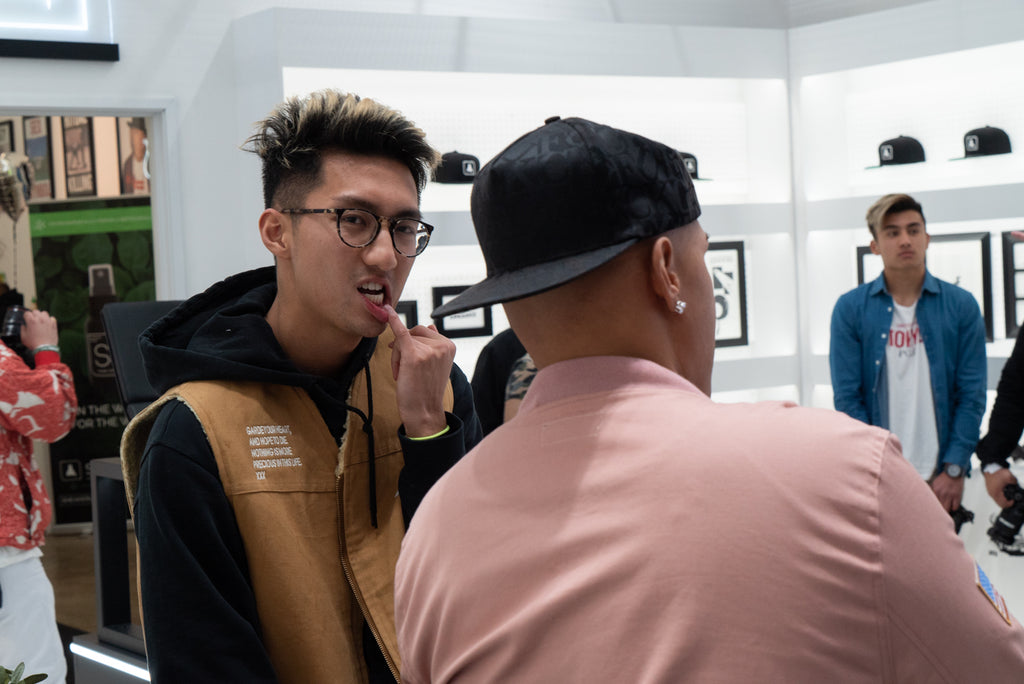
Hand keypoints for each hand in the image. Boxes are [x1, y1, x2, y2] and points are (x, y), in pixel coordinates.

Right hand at [20, 309, 58, 349]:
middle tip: (32, 320)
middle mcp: (40, 319)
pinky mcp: (54, 324)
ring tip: (40, 321)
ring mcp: (48, 321)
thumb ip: (22, 329)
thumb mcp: (23, 337)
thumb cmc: (34, 343)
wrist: (45, 348)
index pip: (27, 313)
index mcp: (31, 321)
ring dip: (41, 315)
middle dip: (33, 315)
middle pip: (35, 311)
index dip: (26, 316)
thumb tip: (24, 325)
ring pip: (44, 313)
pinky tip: (47, 324)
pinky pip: (52, 318)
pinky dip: (49, 320)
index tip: (26, 319)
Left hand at [385, 305, 454, 436]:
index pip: (425, 332)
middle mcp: (442, 345)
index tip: (405, 356)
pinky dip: (393, 320)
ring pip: (403, 339)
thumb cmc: (426, 390)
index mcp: (449, 345)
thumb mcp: (436, 365)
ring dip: (397, 356)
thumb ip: (435, 344)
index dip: (412, 342)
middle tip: (403, 370)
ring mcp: (429, 349)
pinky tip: (386, 311)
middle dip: (403, 349)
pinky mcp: (414, 355)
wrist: (424, 412)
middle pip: (413, 333)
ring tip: (402, 375)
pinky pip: (401, 332)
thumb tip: (430, 325)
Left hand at [930, 472, 964, 512]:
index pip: (933, 502)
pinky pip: (955, 507)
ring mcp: (950, 495)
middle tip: (939, 513)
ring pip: (947, 508)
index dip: (933, 507)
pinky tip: (952, 507)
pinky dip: (953, 508)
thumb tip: (929, 499)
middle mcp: (943, 493)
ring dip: (946, 510)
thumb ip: (932, 491)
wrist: (954, 472)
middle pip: (939, 507)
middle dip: (939, 511)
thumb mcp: (935, 483)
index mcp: (936, 490)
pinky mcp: (957, 496)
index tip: (932, 510)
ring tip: (946, 511)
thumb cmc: (944, 478)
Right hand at [983, 468, 1018, 507]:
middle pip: (1000, 504)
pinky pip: (996, 497)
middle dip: (1007, 503)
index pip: (1003, 504)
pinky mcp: (990, 490)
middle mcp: (992, 494)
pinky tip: (1004, 492)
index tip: (1014, 500)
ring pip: (998, 501)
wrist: (990, 468)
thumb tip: (1016, 485)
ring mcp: (990, 492)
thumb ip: (1014, 482)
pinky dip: (1001, 497)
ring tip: (1008, 496)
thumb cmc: (997, 473)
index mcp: (996, 493)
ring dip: (1004, 500)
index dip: (1010, 504)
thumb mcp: (1009, 477)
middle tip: (1011, 500)